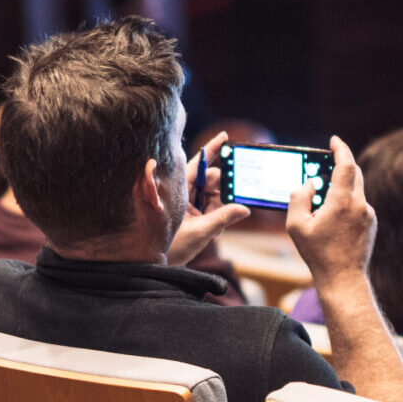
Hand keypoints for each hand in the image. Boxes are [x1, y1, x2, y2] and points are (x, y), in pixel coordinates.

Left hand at [167, 132, 250, 266]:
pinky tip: (212, 234)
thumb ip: (223, 219)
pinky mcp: (193, 213)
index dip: (212, 150)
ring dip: (220, 211)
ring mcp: (189, 203)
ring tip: (215, 230)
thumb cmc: (170, 247)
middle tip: (234, 204)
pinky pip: (212, 209)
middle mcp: (184, 192)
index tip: (225, 137)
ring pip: (214, 197)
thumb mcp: (199, 232)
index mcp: (179, 189)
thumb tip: (244, 208)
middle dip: (223, 193)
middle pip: (211, 181)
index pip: (198, 164)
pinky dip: (216, 219)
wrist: (158, 264)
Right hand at [286, 136, 373, 285]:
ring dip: (340, 187)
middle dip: (340, 165)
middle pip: (354, 173)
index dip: (340, 148)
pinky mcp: (372, 223)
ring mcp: (369, 214)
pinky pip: (358, 203)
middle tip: (324, 165)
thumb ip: (299, 197)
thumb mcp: (296, 226)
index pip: (346, 164)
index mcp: (342, 202)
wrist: (343, 279)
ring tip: (322, 202)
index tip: (334, 140)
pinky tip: (332, 219)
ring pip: (356, 189)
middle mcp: (360, 204)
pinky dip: (346, 202)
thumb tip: (309, 184)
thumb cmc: (318, 254)